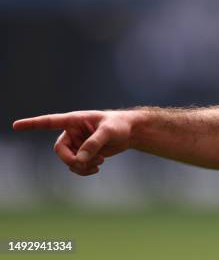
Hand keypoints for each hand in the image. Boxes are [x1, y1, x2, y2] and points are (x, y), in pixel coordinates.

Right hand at [13, 110, 133, 175]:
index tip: (16, 125)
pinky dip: (84, 170)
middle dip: (71, 160)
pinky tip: (97, 167)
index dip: (32, 124)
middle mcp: (71, 132)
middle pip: (59, 150)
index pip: (49, 122)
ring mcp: (76, 144)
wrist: (129, 133)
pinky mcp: (82, 153)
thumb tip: (80, 160)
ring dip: (82, 166)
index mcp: (74, 120)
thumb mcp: (109, 132)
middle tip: (87, 163)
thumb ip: (94, 143)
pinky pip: (75, 166)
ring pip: (68, 161)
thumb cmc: (119, 125)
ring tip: (99, 162)